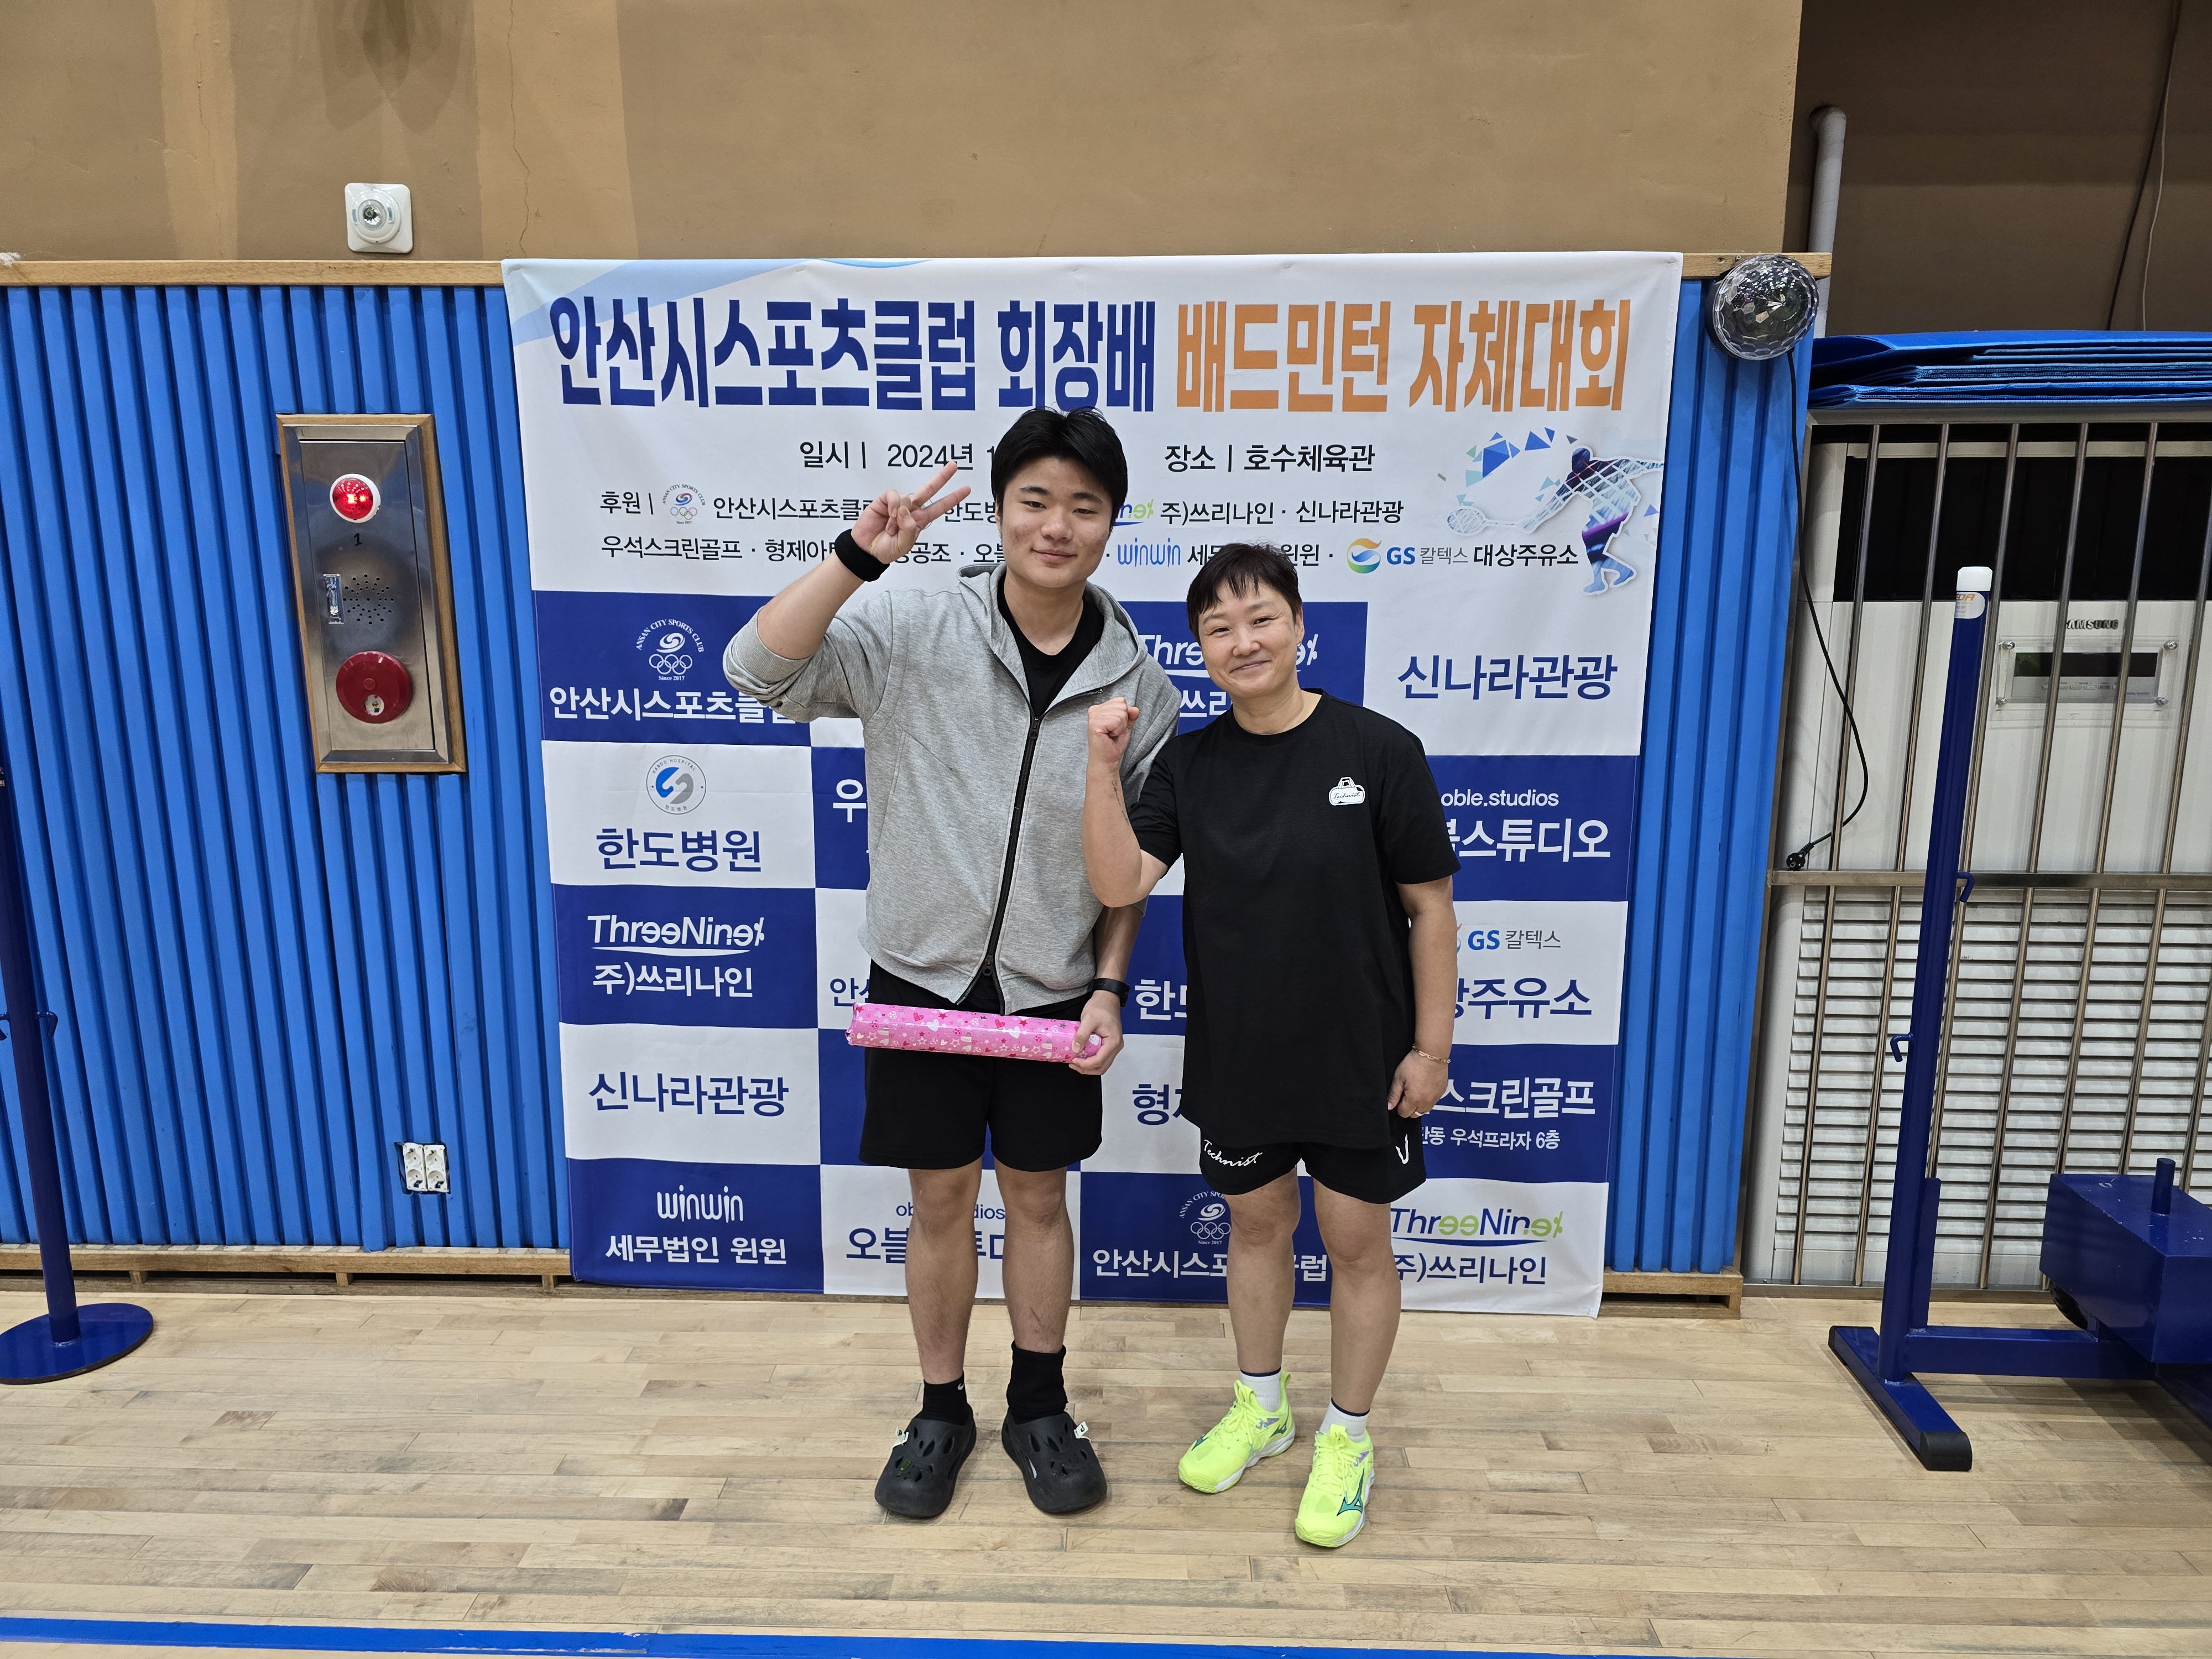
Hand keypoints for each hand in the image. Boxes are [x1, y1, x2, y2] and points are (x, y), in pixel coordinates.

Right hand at [851, 462, 971, 564]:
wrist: (867, 550)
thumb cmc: (886, 549)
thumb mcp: (904, 545)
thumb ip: (910, 528)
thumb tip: (906, 509)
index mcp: (919, 520)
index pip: (939, 507)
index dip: (952, 499)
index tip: (966, 489)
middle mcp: (911, 510)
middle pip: (929, 490)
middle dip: (942, 477)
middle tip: (953, 466)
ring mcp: (898, 504)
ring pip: (908, 498)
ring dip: (899, 516)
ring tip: (891, 528)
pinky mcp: (885, 501)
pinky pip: (894, 495)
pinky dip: (893, 505)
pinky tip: (889, 515)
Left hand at [1068, 990, 1124, 1075]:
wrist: (1107, 998)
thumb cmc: (1101, 1006)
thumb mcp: (1088, 1019)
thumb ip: (1082, 1034)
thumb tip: (1076, 1049)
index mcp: (1113, 1041)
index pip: (1099, 1060)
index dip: (1085, 1064)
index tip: (1074, 1060)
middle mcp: (1116, 1046)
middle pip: (1102, 1067)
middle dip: (1086, 1069)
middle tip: (1073, 1064)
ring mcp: (1113, 1046)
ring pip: (1102, 1064)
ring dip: (1088, 1066)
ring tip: (1076, 1061)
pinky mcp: (1109, 1044)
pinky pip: (1101, 1057)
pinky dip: (1091, 1060)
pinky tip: (1082, 1056)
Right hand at [1088, 697, 1136, 766]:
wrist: (1107, 759)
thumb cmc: (1113, 744)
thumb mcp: (1125, 726)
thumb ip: (1130, 716)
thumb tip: (1135, 709)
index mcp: (1100, 708)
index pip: (1121, 701)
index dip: (1124, 715)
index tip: (1115, 727)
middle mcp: (1094, 710)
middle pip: (1122, 705)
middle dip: (1123, 721)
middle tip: (1113, 732)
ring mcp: (1093, 716)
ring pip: (1120, 713)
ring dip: (1120, 727)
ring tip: (1111, 734)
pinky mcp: (1095, 724)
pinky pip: (1116, 721)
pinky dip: (1117, 730)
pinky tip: (1109, 736)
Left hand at [1387, 1048, 1447, 1117]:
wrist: (1432, 1054)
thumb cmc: (1415, 1063)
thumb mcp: (1399, 1078)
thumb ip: (1393, 1094)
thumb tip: (1389, 1106)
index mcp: (1414, 1099)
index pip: (1404, 1113)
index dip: (1398, 1106)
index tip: (1399, 1097)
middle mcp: (1426, 1102)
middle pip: (1415, 1114)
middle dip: (1409, 1108)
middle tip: (1406, 1093)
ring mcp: (1435, 1098)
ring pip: (1425, 1110)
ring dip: (1418, 1105)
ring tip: (1415, 1090)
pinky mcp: (1442, 1092)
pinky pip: (1433, 1101)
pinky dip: (1428, 1098)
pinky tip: (1424, 1087)